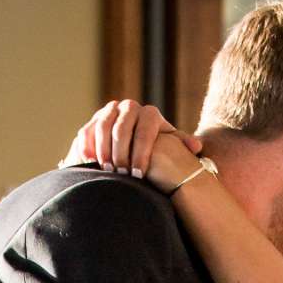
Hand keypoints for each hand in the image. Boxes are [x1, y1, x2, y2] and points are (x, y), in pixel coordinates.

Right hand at [63, 100, 202, 190]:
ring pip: (102, 127)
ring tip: (106, 170)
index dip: (141, 153)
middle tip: (121, 174)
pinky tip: (89, 163)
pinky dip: (87, 146)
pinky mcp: (93, 120)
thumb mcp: (171, 147)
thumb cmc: (157, 150)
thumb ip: (182, 146)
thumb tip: (196, 146)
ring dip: (103, 150)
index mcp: (150, 114)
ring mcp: (109, 111)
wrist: (135, 144)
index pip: (145, 132)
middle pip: (121, 129)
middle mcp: (129, 107)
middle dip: (121, 154)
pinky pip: (87, 130)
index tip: (138, 174)